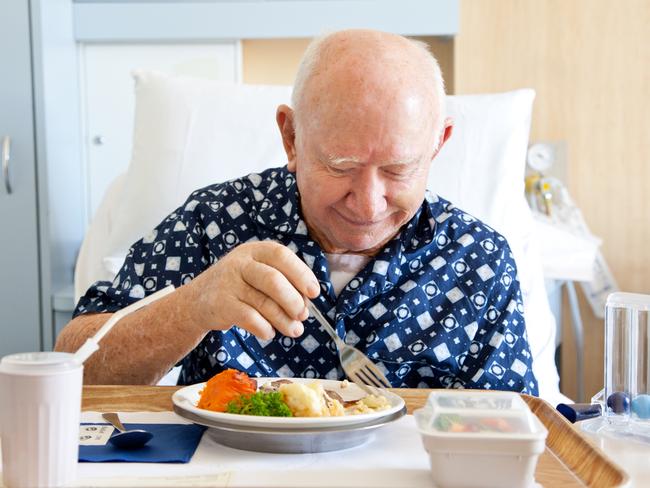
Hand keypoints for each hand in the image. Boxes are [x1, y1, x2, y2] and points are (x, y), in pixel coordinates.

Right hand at [189, 241, 319, 339]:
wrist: (197, 301)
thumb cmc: (238, 287)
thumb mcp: (257, 273)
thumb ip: (282, 281)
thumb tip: (307, 302)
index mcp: (255, 250)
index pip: (281, 255)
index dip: (301, 274)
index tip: (314, 293)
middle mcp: (240, 263)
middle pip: (274, 280)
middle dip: (294, 301)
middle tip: (303, 315)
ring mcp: (228, 283)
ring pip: (264, 303)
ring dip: (284, 321)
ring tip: (294, 330)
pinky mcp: (221, 304)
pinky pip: (250, 319)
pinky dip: (265, 328)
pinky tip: (269, 332)